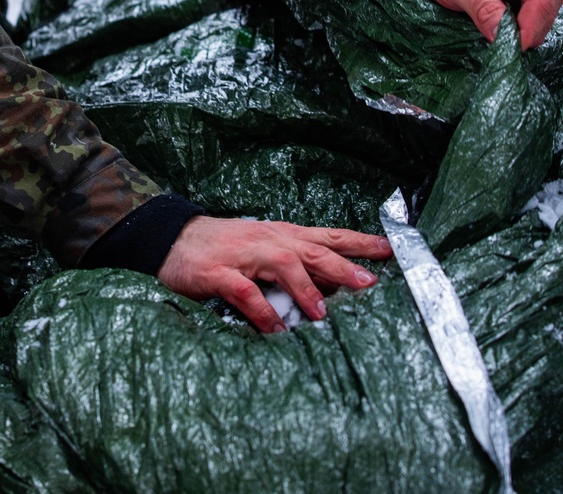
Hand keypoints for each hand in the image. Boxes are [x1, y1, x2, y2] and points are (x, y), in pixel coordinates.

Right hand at [156, 215, 391, 332]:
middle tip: (369, 283)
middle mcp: (266, 240)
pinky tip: (275, 330)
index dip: (358, 242)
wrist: (173, 238)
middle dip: (342, 265)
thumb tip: (334, 287)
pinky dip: (262, 311)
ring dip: (305, 288)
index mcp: (281, 234)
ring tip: (324, 314)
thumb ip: (295, 265)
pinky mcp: (218, 272)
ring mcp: (242, 255)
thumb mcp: (263, 248)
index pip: (327, 235)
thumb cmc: (223, 246)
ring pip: (281, 264)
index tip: (389, 250)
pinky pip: (244, 292)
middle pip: (312, 248)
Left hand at [421, 0, 562, 49]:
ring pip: (550, 10)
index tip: (510, 48)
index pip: (540, 0)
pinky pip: (547, 8)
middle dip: (525, 28)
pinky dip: (527, 17)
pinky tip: (506, 9)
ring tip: (496, 14)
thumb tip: (502, 35)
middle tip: (496, 35)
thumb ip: (480, 7)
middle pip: (548, 7)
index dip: (527, 31)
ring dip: (525, 22)